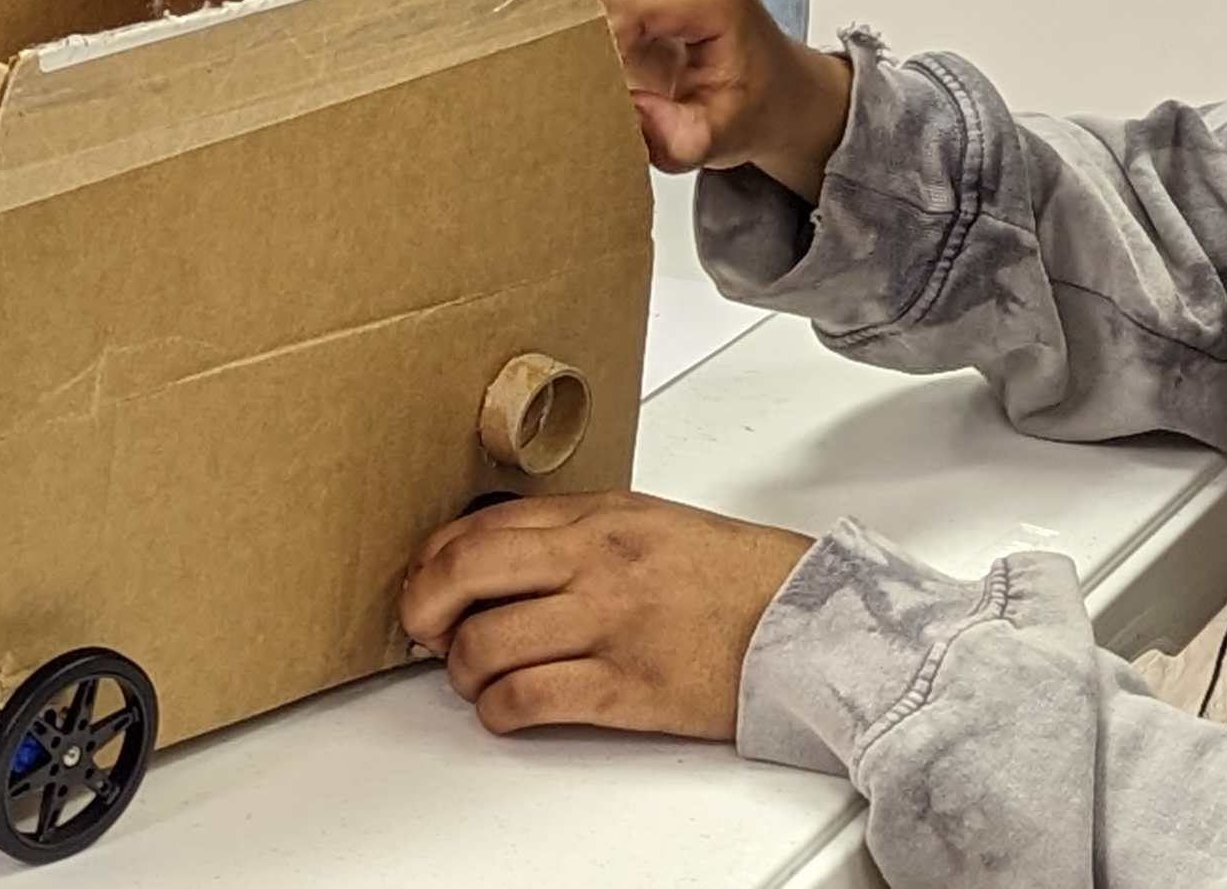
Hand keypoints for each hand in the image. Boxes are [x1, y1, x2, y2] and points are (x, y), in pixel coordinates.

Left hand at [398, 491, 814, 738]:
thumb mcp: (646, 522)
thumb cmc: (731, 575)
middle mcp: (596, 562)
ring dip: (463, 670)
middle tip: (423, 627)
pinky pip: (527, 701)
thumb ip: (573, 530)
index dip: (431, 557)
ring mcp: (608, 625)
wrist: (803, 621)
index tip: (422, 580)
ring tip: (477, 675)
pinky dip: (499, 711)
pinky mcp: (623, 689)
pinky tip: (508, 707)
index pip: (482, 523)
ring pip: (484, 645)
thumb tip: (496, 554)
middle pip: (466, 572)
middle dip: (423, 605)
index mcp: (601, 515)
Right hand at [576, 0, 850, 201]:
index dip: (592, 51)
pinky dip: (571, 6)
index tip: (588, 92)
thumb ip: (678, 137)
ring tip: (583, 64)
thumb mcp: (720, 139)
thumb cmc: (747, 104)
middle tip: (575, 80)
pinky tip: (586, 44)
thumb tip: (631, 111)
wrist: (772, 83)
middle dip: (572, 30)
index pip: (619, 7)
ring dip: (569, 17)